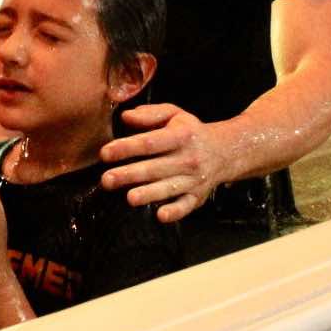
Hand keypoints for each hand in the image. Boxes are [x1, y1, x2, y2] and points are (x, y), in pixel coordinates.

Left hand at [100, 103, 229, 223]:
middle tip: (106, 179)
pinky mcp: (198, 197)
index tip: (105, 153)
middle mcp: (188, 158)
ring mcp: (194, 180)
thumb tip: (125, 117)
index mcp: (180, 136)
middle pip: (155, 168)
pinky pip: (186, 206)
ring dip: (149, 194)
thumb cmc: (190, 132)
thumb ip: (149, 114)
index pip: (149, 142)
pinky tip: (160, 215)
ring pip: (168, 188)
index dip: (126, 148)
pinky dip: (175, 212)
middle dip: (129, 174)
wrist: (226, 151)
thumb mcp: (174, 114)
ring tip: (129, 198)